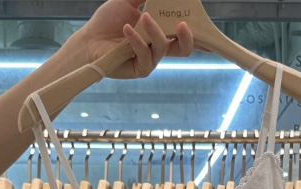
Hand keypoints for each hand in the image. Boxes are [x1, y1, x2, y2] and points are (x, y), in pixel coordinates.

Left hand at [78, 0, 194, 77]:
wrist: (89, 40)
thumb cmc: (108, 21)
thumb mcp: (128, 0)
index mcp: (161, 33)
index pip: (184, 34)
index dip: (201, 34)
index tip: (210, 30)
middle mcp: (159, 48)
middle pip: (185, 48)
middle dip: (189, 37)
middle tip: (183, 24)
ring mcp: (151, 60)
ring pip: (164, 48)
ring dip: (156, 31)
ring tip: (145, 16)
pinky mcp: (140, 69)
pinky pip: (145, 56)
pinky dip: (137, 40)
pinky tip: (127, 29)